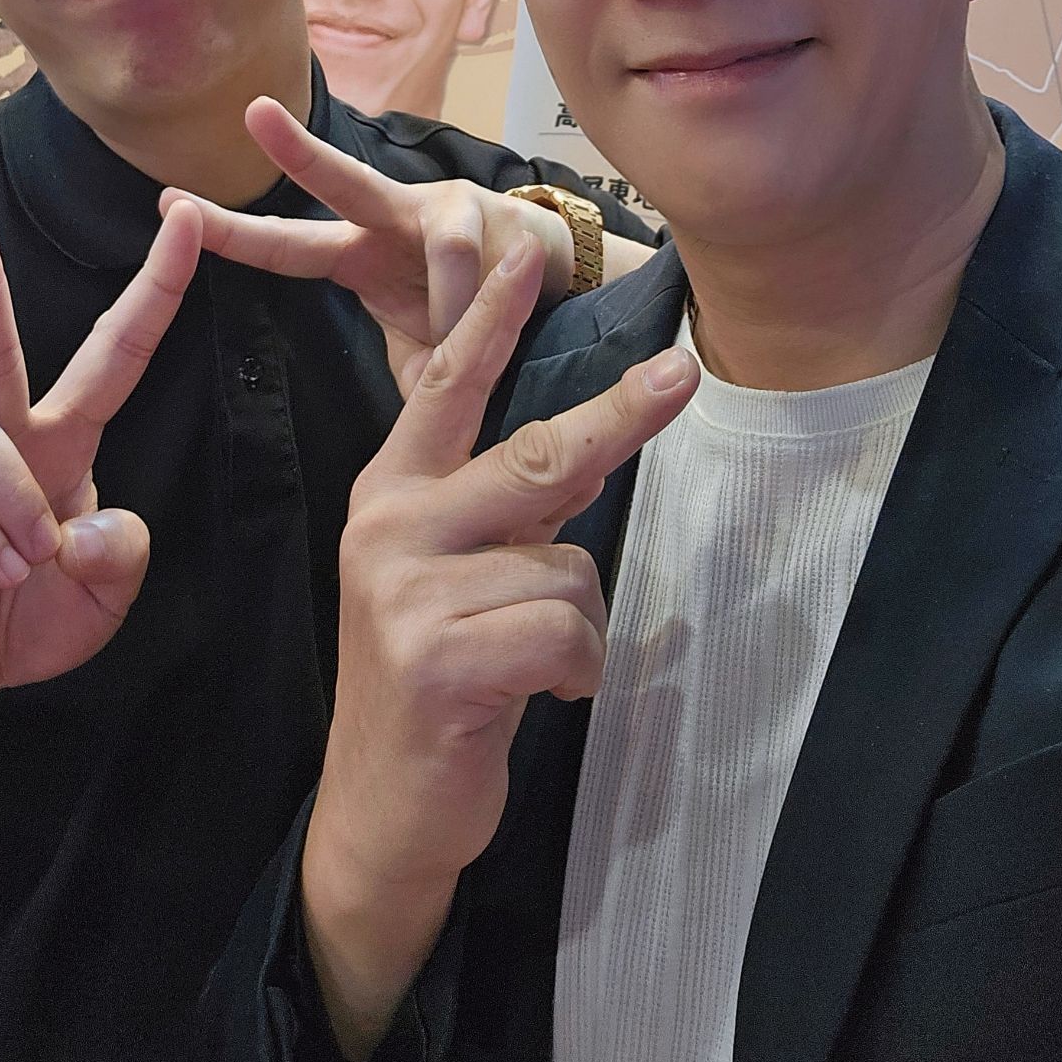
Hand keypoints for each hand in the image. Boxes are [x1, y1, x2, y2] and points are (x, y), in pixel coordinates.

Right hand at [0, 195, 200, 736]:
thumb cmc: (29, 612)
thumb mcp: (104, 592)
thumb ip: (121, 554)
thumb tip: (85, 526)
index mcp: (64, 436)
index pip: (117, 351)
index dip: (156, 286)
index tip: (184, 214)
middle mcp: (2, 435)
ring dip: (15, 498)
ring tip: (33, 556)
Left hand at [160, 96, 576, 374]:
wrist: (549, 273)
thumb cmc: (472, 307)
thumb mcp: (425, 351)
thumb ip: (409, 381)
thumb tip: (405, 454)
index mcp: (357, 252)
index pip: (284, 244)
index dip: (231, 231)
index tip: (167, 203)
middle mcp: (390, 214)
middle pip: (338, 178)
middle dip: (296, 147)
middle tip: (254, 112)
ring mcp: (441, 205)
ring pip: (442, 247)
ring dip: (457, 311)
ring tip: (467, 343)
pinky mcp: (493, 210)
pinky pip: (486, 266)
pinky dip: (485, 306)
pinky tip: (499, 321)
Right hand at [299, 237, 697, 1052]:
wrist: (378, 812)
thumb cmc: (431, 682)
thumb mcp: (443, 577)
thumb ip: (493, 510)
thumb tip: (582, 452)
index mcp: (388, 492)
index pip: (444, 387)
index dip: (487, 317)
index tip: (524, 248)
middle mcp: (388, 524)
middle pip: (537, 455)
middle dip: (620, 419)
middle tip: (683, 374)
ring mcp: (405, 590)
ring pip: (567, 566)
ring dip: (578, 627)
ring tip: (529, 667)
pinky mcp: (439, 657)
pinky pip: (565, 634)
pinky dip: (575, 673)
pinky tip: (530, 699)